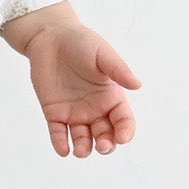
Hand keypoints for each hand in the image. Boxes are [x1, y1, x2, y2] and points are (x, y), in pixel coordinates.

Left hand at [24, 23, 139, 157]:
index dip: (125, 131)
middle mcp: (95, 109)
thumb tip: (137, 85)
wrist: (51, 37)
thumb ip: (118, 70)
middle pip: (105, 134)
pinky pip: (58, 132)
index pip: (123, 120)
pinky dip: (60, 143)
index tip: (122, 138)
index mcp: (111, 97)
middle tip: (102, 146)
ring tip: (81, 151)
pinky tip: (63, 150)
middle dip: (106, 144)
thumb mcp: (102, 54)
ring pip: (82, 138)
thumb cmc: (81, 42)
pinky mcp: (54, 112)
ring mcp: (74, 113)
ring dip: (83, 147)